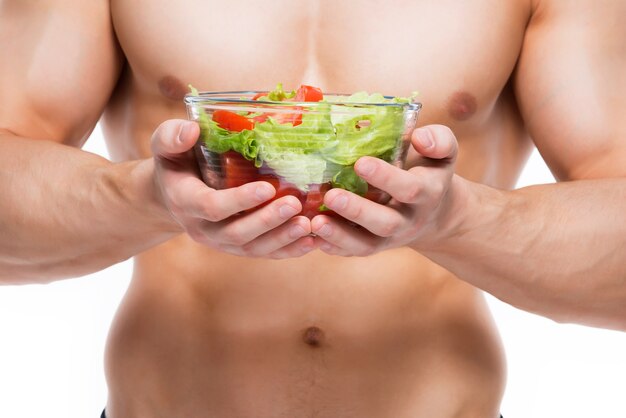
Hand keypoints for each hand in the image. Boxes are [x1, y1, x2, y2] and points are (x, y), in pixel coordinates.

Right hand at [151, 119, 314, 258]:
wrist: (172, 194)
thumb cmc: (176, 162)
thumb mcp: (167, 145)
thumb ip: (173, 137)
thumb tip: (192, 130)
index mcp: (185, 202)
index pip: (212, 206)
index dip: (240, 200)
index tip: (267, 188)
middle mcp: (202, 229)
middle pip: (236, 233)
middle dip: (267, 221)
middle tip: (295, 204)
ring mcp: (221, 242)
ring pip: (252, 248)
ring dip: (281, 238)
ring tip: (307, 225)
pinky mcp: (237, 247)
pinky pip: (263, 254)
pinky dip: (287, 250)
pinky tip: (310, 242)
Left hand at [310, 125, 461, 255]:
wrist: (436, 213)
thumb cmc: (429, 171)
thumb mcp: (443, 153)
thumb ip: (438, 141)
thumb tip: (419, 138)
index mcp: (428, 193)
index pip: (409, 188)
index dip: (386, 177)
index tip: (360, 163)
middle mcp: (409, 219)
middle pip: (386, 222)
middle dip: (358, 210)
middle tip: (331, 195)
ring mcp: (390, 237)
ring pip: (367, 244)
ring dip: (340, 235)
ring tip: (315, 222)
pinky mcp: (374, 246)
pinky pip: (354, 252)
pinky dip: (334, 247)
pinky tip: (313, 237)